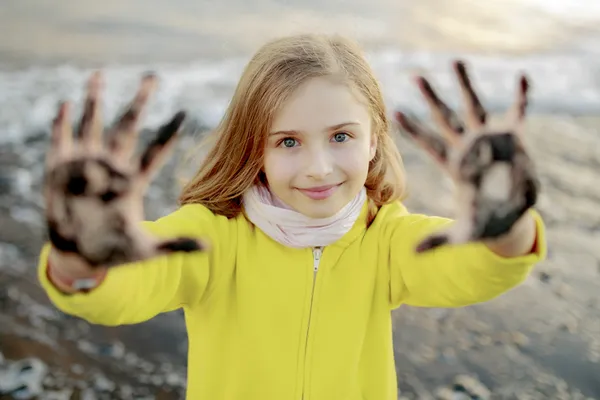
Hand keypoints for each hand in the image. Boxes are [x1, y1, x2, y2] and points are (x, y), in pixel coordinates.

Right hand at [44, 72, 206, 269]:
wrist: (81, 257)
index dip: (168, 133)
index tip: (183, 113)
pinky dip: (63, 125)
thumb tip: (211, 247)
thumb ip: (177, 245)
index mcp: (133, 182)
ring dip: (95, 101)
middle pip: (127, 128)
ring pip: (93, 126)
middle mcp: (112, 167)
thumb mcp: (149, 250)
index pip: (155, 152)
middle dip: (138, 103)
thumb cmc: (116, 250)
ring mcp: (86, 166)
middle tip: (152, 78)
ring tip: (98, 75)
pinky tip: (66, 105)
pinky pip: (62, 142)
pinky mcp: (61, 171)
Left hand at [395, 60, 538, 252]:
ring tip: (455, 61)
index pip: (429, 144)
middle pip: (445, 119)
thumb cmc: (483, 223)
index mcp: (454, 166)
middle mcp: (468, 148)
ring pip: (474, 107)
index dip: (413, 130)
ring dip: (466, 85)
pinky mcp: (514, 139)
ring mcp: (490, 141)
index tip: (395, 112)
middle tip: (416, 76)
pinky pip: (518, 114)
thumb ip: (436, 242)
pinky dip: (520, 97)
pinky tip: (522, 78)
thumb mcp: (460, 235)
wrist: (510, 218)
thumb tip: (412, 256)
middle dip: (431, 98)